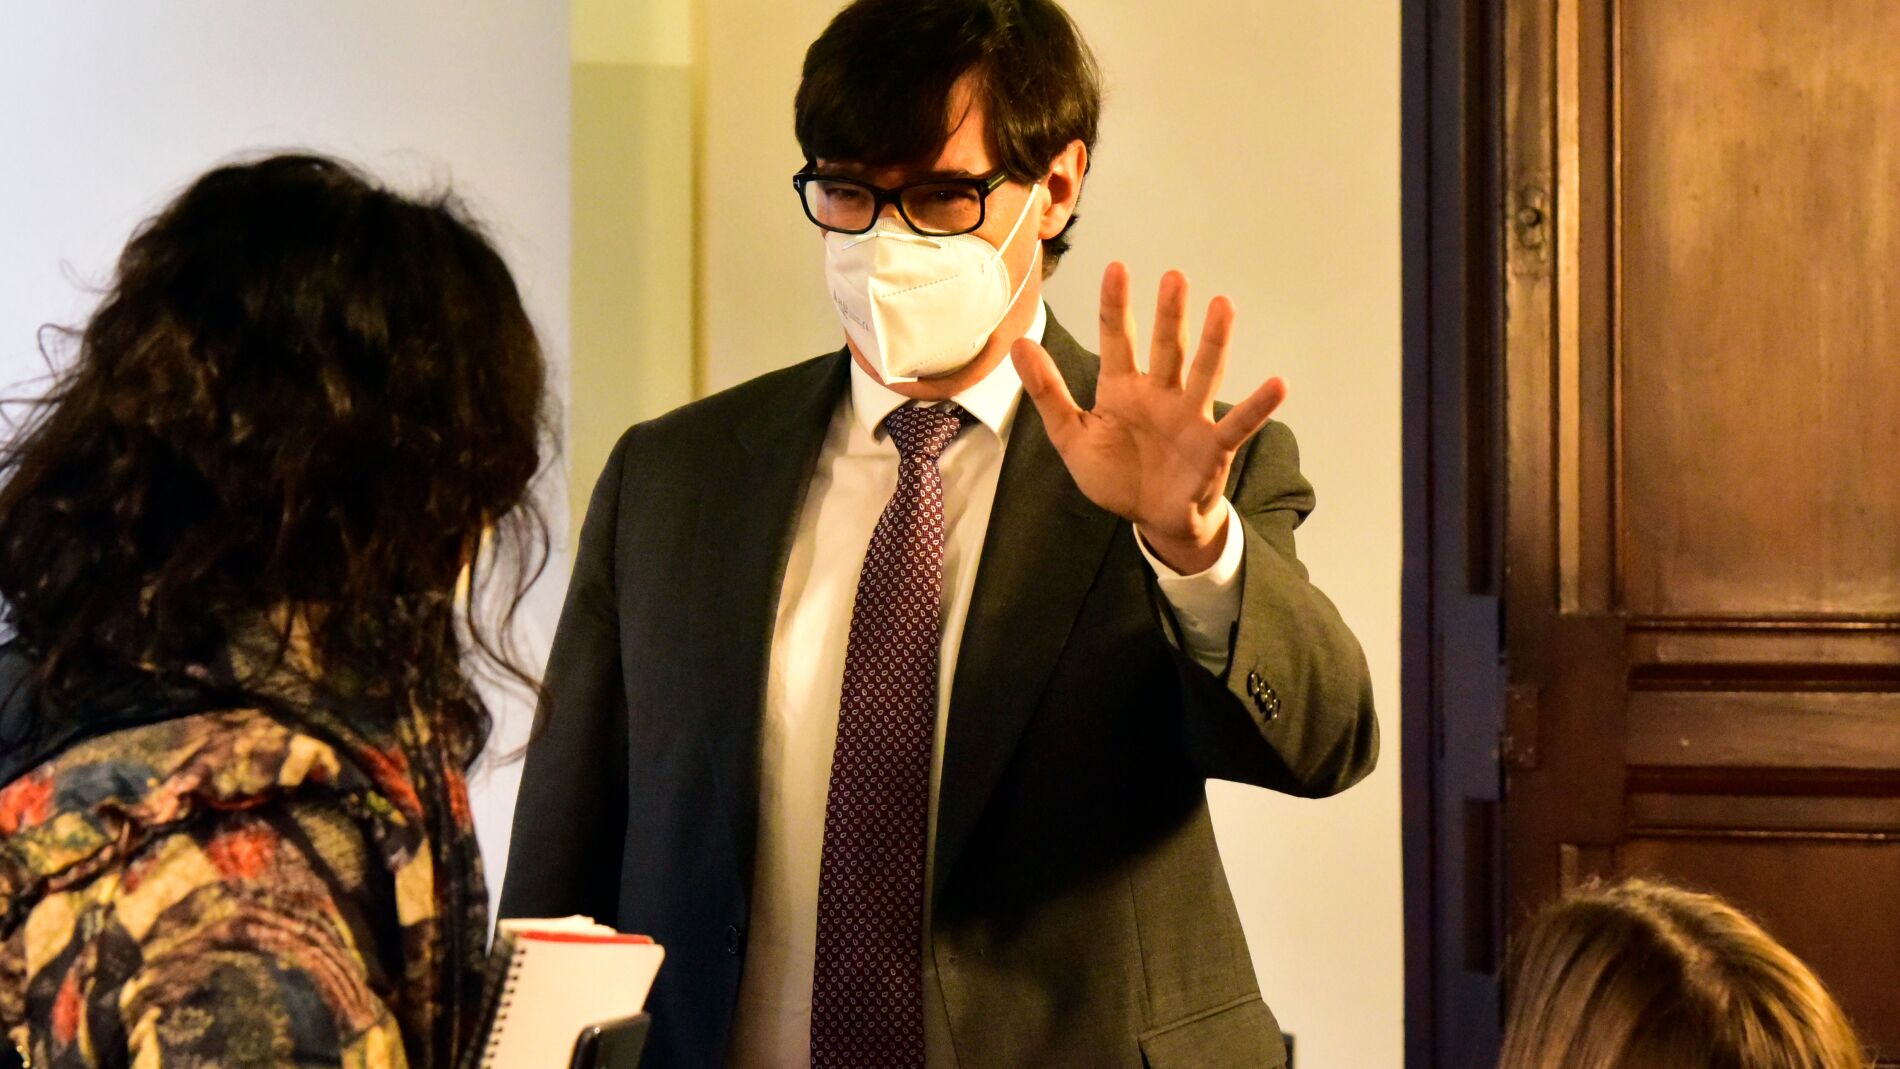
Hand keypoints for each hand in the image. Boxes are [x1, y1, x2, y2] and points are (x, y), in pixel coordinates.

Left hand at [1010, 261, 1286, 574]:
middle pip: (1166, 347)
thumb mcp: (1072, 437)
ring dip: (1215, 341)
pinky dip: (1258, 406)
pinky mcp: (1213, 446)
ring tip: (1223, 306)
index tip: (1117, 268)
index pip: (1119, 339)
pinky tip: (1278, 385)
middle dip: (1170, 313)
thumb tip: (1018, 344)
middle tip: (1175, 276)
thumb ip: (1048, 392)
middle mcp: (1160, 393)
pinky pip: (1238, 423)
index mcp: (1122, 388)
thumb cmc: (1115, 474)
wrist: (1151, 518)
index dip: (1116, 306)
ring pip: (1203, 372)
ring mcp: (1190, 416)